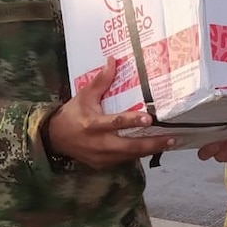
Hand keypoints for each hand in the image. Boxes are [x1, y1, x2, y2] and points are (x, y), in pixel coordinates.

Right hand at [46, 57, 174, 169]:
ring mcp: (101, 157)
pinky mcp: (102, 165)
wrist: (55, 139)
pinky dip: (137, 155)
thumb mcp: (84, 96)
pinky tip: (152, 149)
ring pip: (130, 156)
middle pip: (129, 146)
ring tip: (169, 142)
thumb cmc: (72, 114)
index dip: (132, 120)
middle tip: (171, 137)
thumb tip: (113, 60)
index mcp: (93, 124)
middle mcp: (99, 143)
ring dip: (149, 150)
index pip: (116, 123)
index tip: (149, 118)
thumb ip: (101, 81)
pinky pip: (124, 161)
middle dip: (152, 143)